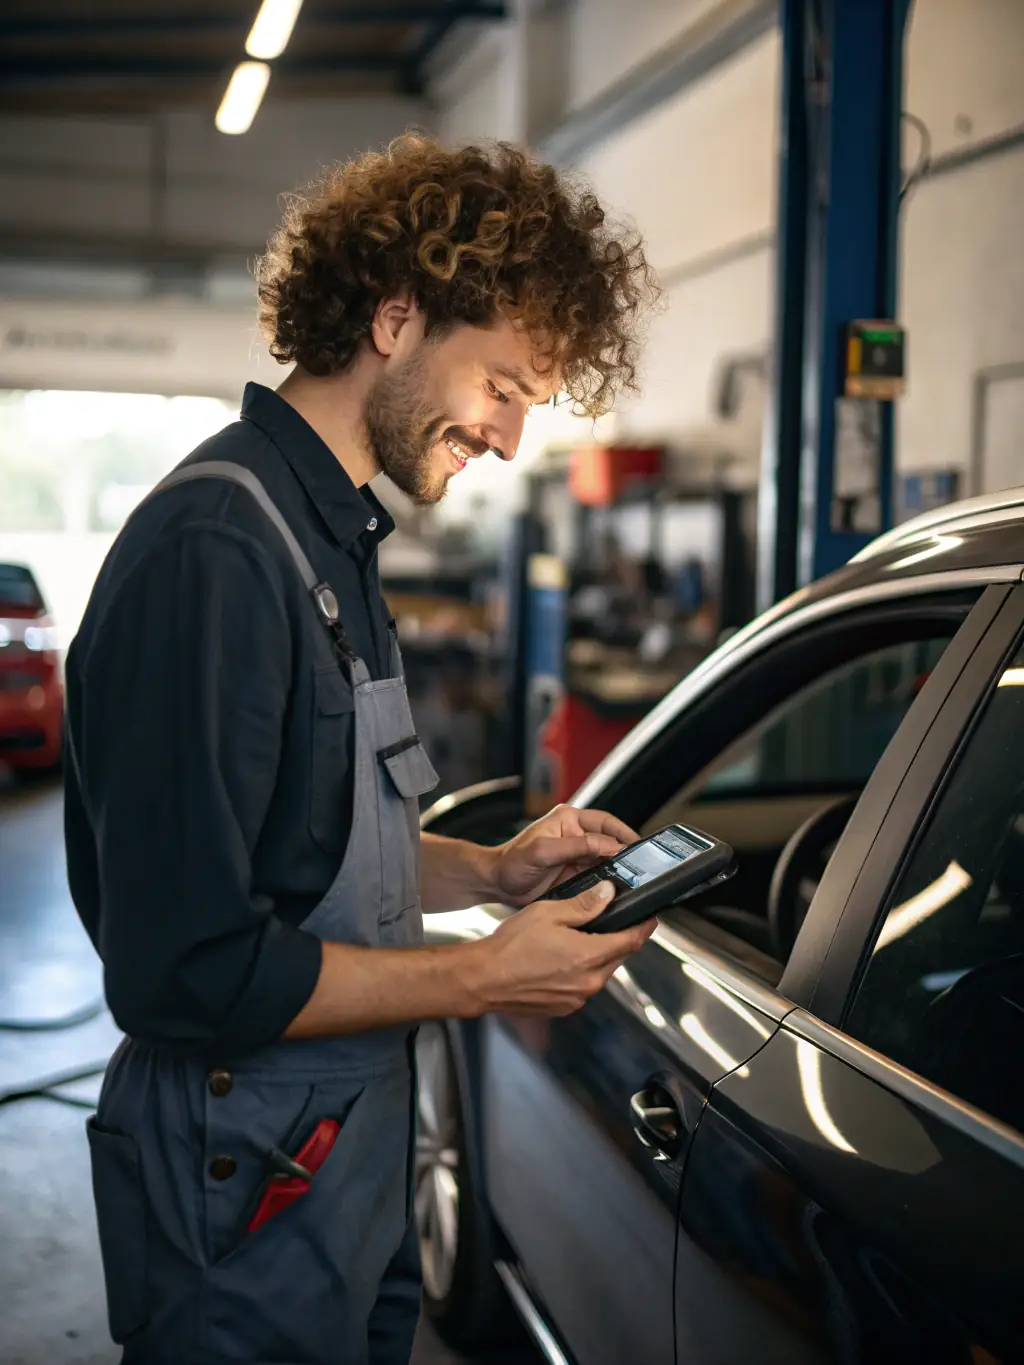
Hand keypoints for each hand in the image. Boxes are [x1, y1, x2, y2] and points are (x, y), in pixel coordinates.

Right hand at [466, 880, 656, 1016]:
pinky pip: (583, 986)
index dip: (644, 928)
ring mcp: (577, 998)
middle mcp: (589, 982)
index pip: (631, 941)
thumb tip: (608, 894)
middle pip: (617, 957)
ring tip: (578, 939)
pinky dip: (580, 972)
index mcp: (589, 956)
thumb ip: (583, 905)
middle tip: (611, 922)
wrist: (483, 979)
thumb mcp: (549, 913)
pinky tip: (561, 960)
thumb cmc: (511, 947)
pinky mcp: (564, 1007)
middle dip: (618, 939)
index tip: (651, 919)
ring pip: (600, 972)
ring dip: (597, 956)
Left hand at [491, 804, 638, 906]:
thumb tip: (608, 845)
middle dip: (625, 854)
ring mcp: (578, 855)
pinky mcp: (577, 873)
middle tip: (640, 867)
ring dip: (619, 869)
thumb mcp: (542, 852)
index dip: (623, 835)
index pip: (605, 823)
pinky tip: (616, 890)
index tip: (638, 847)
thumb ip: (576, 846)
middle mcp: (576, 835)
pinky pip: (599, 876)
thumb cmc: (512, 862)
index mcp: (569, 820)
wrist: (498, 884)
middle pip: (611, 841)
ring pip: (608, 860)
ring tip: (632, 880)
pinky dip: (609, 882)